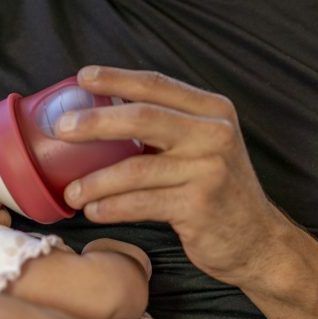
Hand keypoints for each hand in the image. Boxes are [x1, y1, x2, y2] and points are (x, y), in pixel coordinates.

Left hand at [56, 66, 286, 286]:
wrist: (257, 240)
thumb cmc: (217, 191)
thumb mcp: (204, 147)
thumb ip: (168, 127)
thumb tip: (101, 113)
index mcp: (212, 111)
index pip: (157, 85)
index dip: (116, 78)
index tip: (82, 77)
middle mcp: (214, 134)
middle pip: (143, 118)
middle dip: (96, 122)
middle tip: (61, 129)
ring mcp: (208, 169)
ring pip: (136, 168)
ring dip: (96, 180)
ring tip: (70, 191)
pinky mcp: (199, 205)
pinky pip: (141, 203)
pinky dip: (112, 207)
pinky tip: (93, 210)